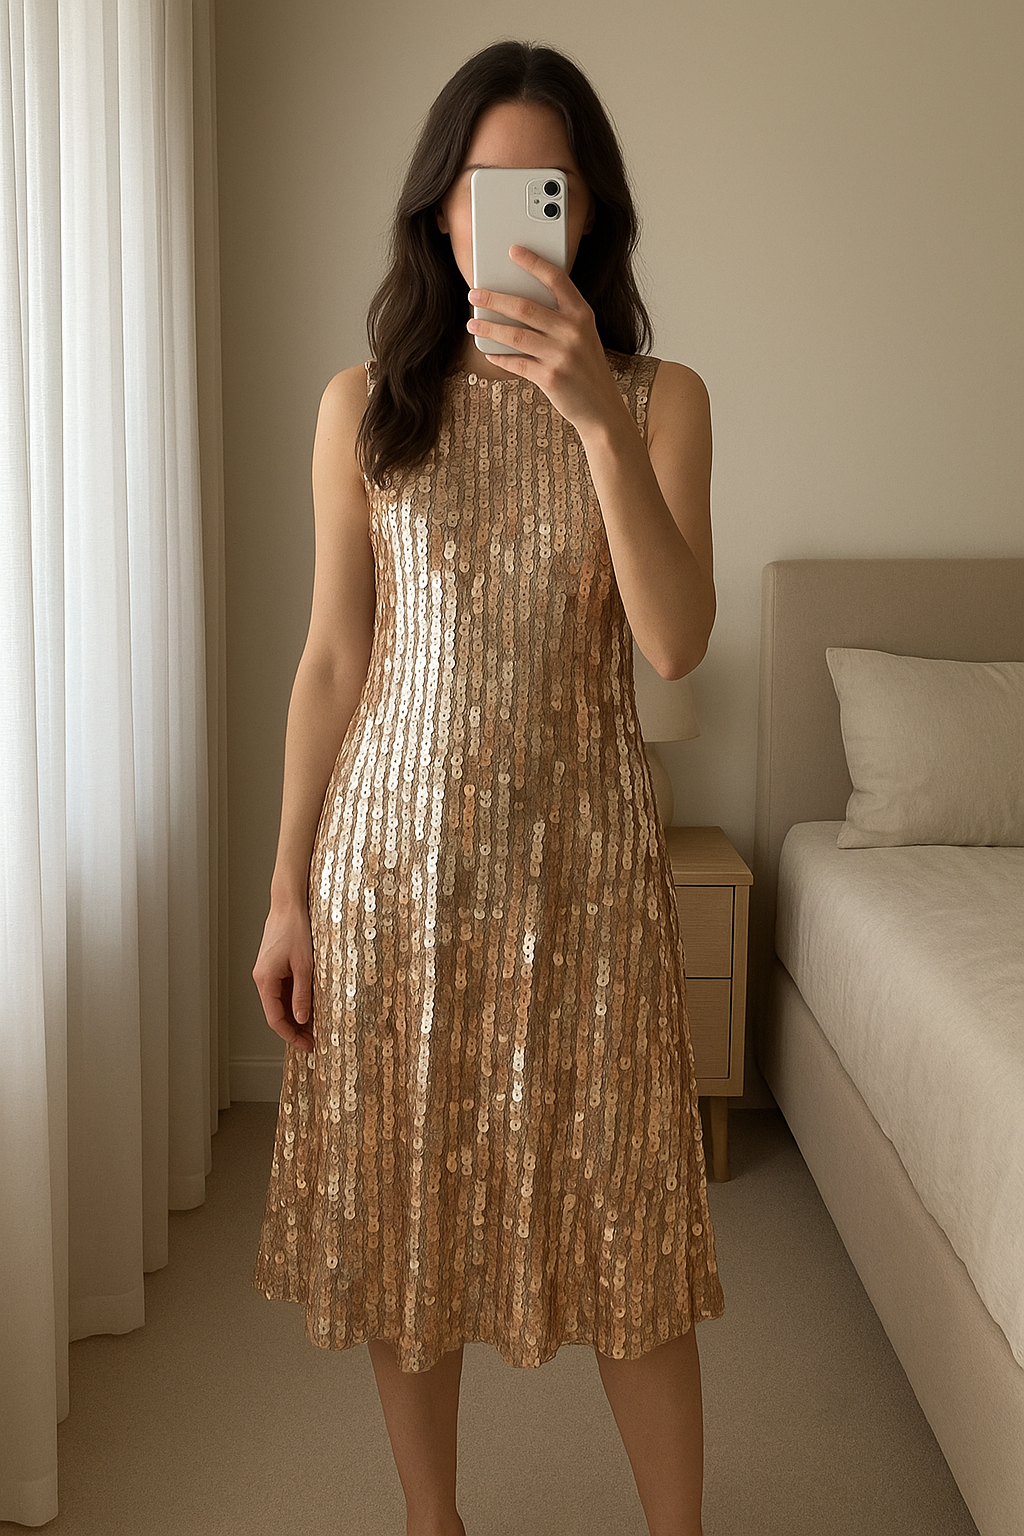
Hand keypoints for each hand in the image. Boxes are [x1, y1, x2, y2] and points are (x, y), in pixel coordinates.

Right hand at [252, 903, 314, 1053]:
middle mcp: (262, 979)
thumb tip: (301, 1019)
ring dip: (295, 1016)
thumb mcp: (305, 965)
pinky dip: (294, 1001)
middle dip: (294, 1029)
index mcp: (265, 980)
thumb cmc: (295, 929)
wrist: (288, 905)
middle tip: (314, 1040)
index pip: (275, 1018)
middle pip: (276, 1013)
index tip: (306, 1046)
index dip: (290, 1035)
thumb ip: (302, 994)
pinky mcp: (273, 967)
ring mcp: (267, 973)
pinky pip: (282, 991)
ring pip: (279, 1003)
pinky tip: (309, 1006)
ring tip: (315, 1026)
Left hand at [466, 246, 631, 436]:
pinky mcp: (550, 378)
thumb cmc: (585, 366)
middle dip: (495, 299)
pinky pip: (516, 363)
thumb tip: (516, 302)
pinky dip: (498, 356)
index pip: (556, 279)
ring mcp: (561, 355)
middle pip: (526, 307)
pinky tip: (488, 351)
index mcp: (582, 314)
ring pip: (515, 335)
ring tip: (472, 323)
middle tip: (474, 293)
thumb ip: (559, 317)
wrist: (600, 407)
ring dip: (489, 328)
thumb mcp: (582, 335)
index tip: (513, 250)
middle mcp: (573, 331)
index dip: (534, 262)